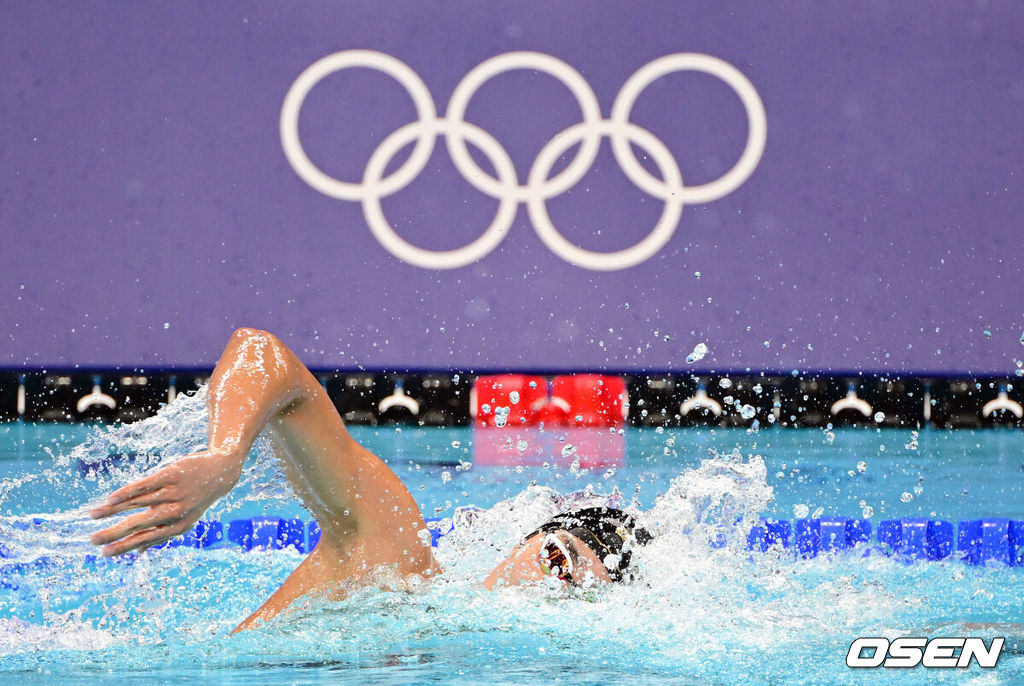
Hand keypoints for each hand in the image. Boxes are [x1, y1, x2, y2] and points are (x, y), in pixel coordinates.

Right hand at [89, 448, 242, 555]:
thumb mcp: (184, 519)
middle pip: (139, 525)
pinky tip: (111, 498)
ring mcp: (174, 493)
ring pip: (137, 503)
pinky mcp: (171, 475)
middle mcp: (176, 512)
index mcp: (178, 527)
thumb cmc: (196, 498)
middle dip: (114, 534)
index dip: (124, 547)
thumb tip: (138, 554)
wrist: (221, 471)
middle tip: (92, 540)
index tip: (104, 554)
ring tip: (92, 515)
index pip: (146, 539)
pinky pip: (145, 484)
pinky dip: (127, 492)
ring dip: (112, 510)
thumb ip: (161, 534)